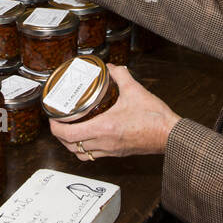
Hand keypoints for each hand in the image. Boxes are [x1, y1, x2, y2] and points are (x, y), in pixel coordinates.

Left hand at [49, 65, 180, 158]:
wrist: (170, 135)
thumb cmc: (154, 117)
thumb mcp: (135, 90)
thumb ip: (120, 75)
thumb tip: (111, 67)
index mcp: (104, 127)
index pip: (69, 134)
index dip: (56, 127)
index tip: (52, 118)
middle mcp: (104, 142)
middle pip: (71, 146)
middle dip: (60, 135)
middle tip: (58, 122)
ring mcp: (111, 151)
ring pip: (81, 154)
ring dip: (71, 145)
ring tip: (69, 131)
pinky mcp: (117, 154)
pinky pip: (94, 156)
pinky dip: (85, 149)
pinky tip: (88, 137)